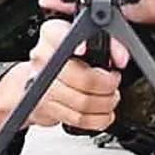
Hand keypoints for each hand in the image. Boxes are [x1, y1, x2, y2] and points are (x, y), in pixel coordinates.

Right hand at [0, 18, 129, 136]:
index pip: (58, 35)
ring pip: (82, 103)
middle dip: (107, 84)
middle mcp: (43, 59)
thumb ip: (108, 42)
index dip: (75, 43)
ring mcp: (42, 86)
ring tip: (111, 96)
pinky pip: (78, 119)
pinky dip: (99, 119)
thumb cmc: (64, 56)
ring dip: (106, 103)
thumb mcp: (83, 37)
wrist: (33, 78)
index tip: (84, 50)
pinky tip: (103, 111)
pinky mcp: (46, 108)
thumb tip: (121, 57)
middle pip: (81, 77)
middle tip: (113, 81)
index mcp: (51, 35)